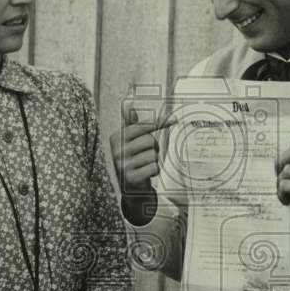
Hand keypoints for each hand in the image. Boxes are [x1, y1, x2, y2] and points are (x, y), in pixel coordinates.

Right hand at [109, 101, 175, 224]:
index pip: (141, 126)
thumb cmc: (132, 160)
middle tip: (146, 154)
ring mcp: (123, 165)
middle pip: (150, 141)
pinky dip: (154, 171)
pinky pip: (154, 167)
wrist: (130, 188)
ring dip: (154, 160)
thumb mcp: (128, 141)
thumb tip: (129, 102)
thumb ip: (130, 123)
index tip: (174, 119)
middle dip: (154, 147)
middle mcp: (116, 151)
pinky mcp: (131, 178)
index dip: (159, 122)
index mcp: (116, 138)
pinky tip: (146, 174)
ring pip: (153, 155)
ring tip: (144, 165)